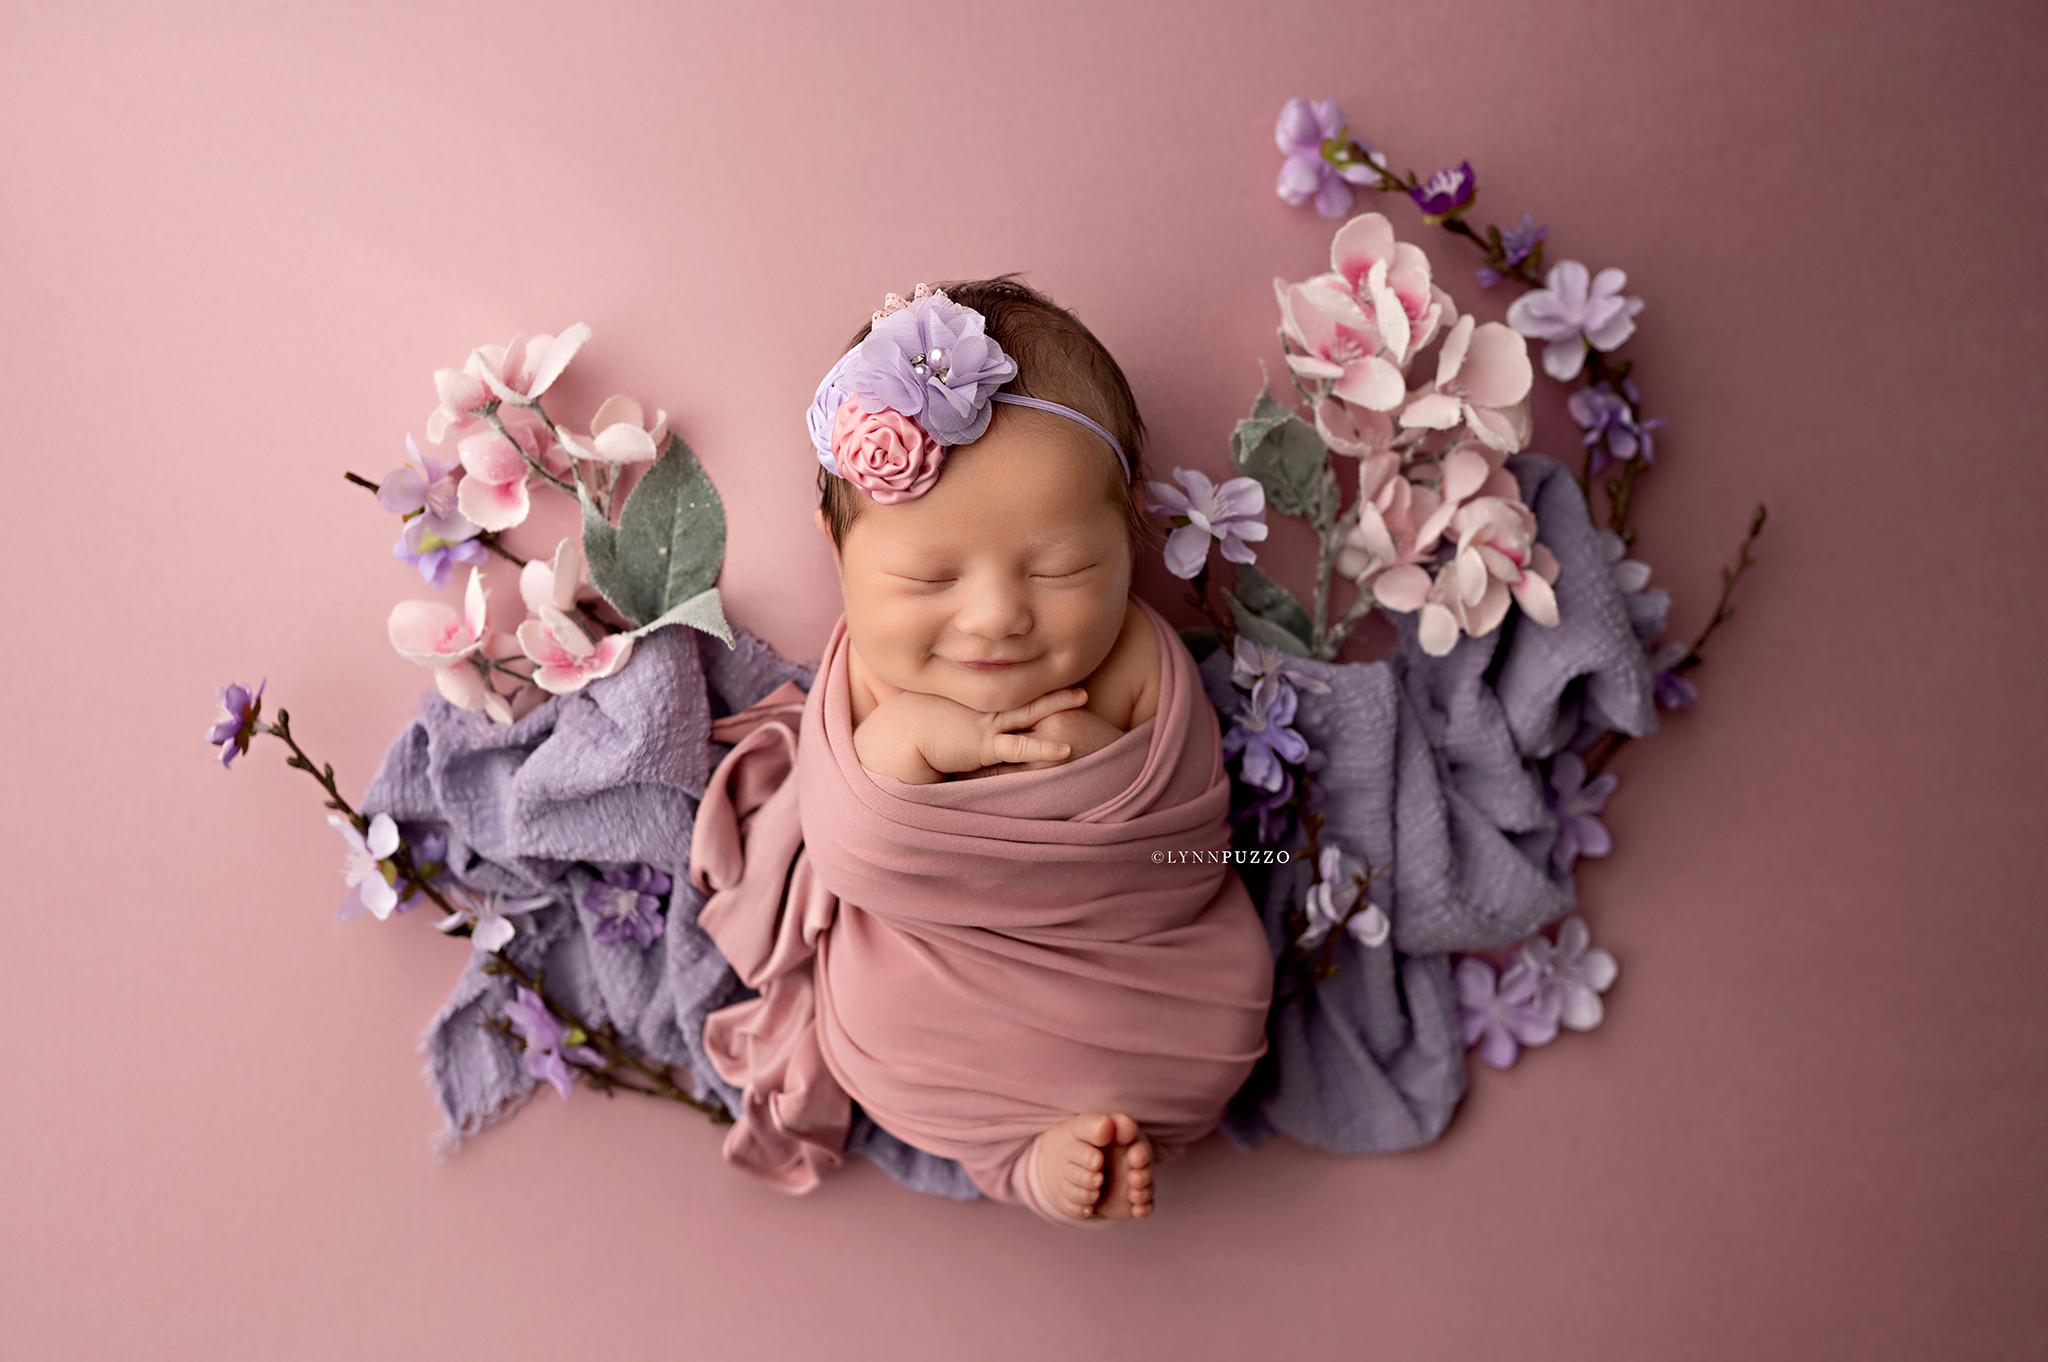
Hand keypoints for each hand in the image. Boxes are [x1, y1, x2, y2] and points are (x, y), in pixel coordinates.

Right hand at [854, 687, 1091, 784]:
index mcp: (972, 695)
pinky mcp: (985, 746)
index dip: (1027, 673)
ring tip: (1083, 697)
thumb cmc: (906, 722)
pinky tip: (1066, 750)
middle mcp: (983, 704)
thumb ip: (943, 705)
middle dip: (1052, 680)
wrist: (896, 733)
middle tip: (1075, 669)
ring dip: (1057, 704)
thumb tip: (946, 706)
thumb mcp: (929, 705)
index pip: (1005, 681)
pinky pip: (1021, 747)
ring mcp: (987, 724)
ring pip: (1030, 710)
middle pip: (1025, 688)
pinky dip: (1044, 749)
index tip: (1046, 663)